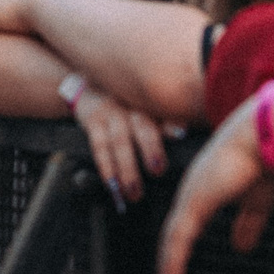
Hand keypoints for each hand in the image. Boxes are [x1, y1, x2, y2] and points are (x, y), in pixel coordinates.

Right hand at [69, 86, 183, 210]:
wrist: (91, 82)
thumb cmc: (130, 101)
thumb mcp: (148, 103)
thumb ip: (166, 119)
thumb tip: (182, 134)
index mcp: (152, 102)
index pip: (164, 111)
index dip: (172, 123)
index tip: (180, 134)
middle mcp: (133, 104)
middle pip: (142, 126)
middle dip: (150, 148)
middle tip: (157, 171)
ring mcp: (112, 112)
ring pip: (120, 140)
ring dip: (127, 167)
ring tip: (134, 191)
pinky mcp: (93, 120)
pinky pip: (99, 145)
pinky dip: (105, 166)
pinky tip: (111, 183)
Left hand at [155, 98, 273, 273]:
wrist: (269, 133)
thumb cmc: (267, 156)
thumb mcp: (257, 200)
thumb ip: (248, 222)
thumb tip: (242, 246)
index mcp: (206, 190)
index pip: (187, 228)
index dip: (182, 253)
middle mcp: (192, 193)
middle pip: (174, 238)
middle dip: (169, 268)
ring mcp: (190, 198)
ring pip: (171, 244)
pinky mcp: (193, 204)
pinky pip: (176, 243)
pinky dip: (172, 267)